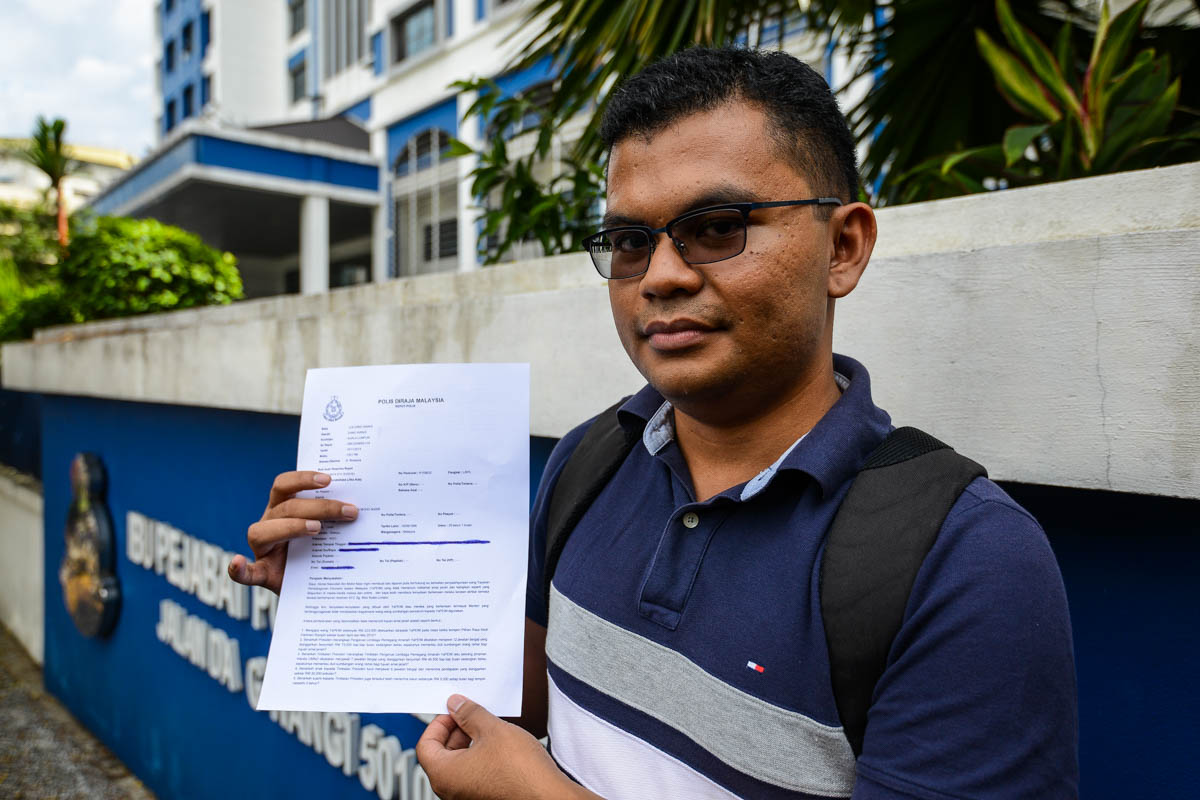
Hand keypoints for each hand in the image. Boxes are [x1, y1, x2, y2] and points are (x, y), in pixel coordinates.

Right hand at [226, 470, 357, 593]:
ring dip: (291, 527)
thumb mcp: (332, 531)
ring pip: (263, 532)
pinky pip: (245, 573)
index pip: (284, 485)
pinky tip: (239, 563)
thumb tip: (367, 508)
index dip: (303, 479)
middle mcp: (270, 523)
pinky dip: (238, 569)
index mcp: (283, 508)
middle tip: (348, 511)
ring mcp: (263, 549)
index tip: (328, 479)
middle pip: (286, 508)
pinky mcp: (262, 574)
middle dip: (318, 507)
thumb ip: (340, 520)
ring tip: (317, 529)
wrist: (315, 584)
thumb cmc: (323, 550)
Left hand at [417, 695, 598, 799]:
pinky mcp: (483, 797)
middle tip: (472, 714)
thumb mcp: (493, 730)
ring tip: (489, 727)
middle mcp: (451, 790)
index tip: (454, 711)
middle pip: (440, 755)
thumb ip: (469, 714)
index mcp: (444, 775)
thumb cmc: (521, 772)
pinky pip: (473, 773)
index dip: (439, 723)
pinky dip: (479, 756)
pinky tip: (498, 744)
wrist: (549, 797)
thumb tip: (456, 705)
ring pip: (458, 764)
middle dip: (456, 730)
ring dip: (469, 742)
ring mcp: (467, 796)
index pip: (426, 745)